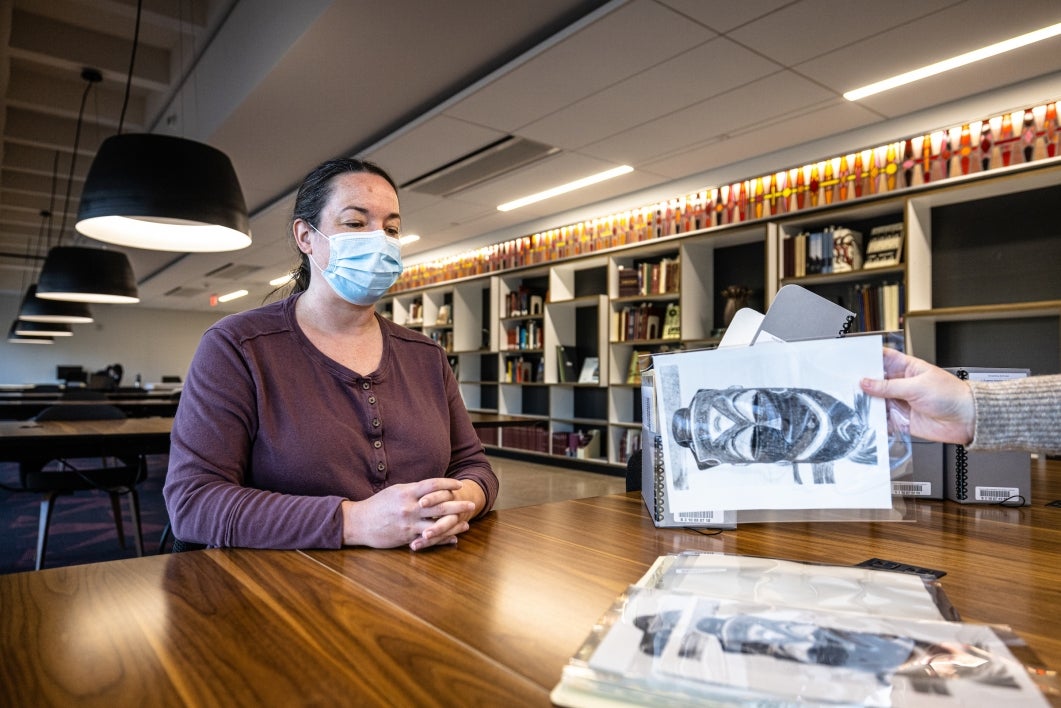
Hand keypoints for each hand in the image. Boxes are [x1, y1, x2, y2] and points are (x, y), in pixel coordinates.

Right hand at [340, 478, 480, 550]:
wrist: (359, 523)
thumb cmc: (378, 505)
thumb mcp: (395, 492)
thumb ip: (414, 490)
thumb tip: (431, 488)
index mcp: (407, 492)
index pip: (432, 484)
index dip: (448, 484)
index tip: (460, 484)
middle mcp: (409, 507)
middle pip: (440, 504)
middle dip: (458, 504)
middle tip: (472, 504)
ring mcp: (409, 523)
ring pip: (437, 523)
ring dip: (454, 524)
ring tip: (466, 522)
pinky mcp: (406, 537)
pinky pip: (428, 538)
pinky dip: (442, 538)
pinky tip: (453, 538)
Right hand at [860, 347, 974, 444]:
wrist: (967, 420)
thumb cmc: (952, 396)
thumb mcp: (917, 386)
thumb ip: (888, 386)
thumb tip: (866, 383)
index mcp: (907, 368)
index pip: (883, 358)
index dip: (868, 357)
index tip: (852, 358)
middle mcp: (901, 385)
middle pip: (875, 381)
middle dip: (862, 382)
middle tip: (848, 383)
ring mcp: (900, 402)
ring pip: (876, 400)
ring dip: (866, 402)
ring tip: (855, 402)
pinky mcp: (900, 420)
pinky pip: (882, 420)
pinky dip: (873, 420)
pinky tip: (866, 418)